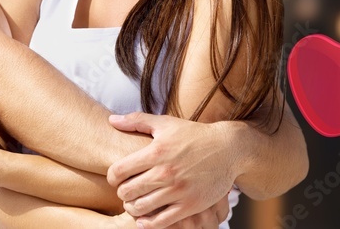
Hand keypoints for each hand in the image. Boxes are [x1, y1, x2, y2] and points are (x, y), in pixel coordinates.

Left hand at [107, 112, 236, 228]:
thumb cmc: (193, 134)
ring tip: (132, 205)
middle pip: (128, 191)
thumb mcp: (165, 123)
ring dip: (132, 208)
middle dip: (121, 194)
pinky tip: (144, 219)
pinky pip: (163, 221)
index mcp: (155, 152)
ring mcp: (179, 190)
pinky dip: (149, 223)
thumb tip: (111, 120)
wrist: (228, 149)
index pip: (119, 171)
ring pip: (142, 207)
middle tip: (123, 192)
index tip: (114, 179)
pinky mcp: (191, 205)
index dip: (111, 177)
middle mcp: (165, 172)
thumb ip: (136, 120)